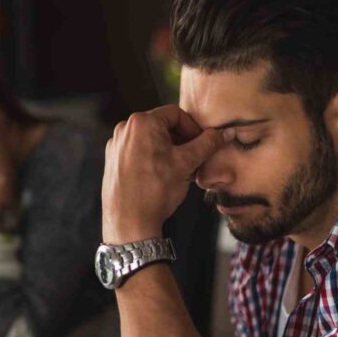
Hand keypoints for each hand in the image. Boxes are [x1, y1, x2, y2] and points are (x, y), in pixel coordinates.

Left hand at [102, 105, 221, 243]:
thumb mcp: (187, 163)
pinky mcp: (112, 161)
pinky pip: (137, 152)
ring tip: (180, 171)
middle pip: (162, 127)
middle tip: (194, 160)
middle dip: (181, 141)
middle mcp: (124, 129)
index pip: (176, 114)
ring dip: (168, 151)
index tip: (202, 145)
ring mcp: (115, 145)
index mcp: (142, 123)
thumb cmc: (156, 191)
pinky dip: (152, 159)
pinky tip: (161, 177)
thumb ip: (207, 144)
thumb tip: (225, 133)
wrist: (129, 222)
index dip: (193, 128)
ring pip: (150, 140)